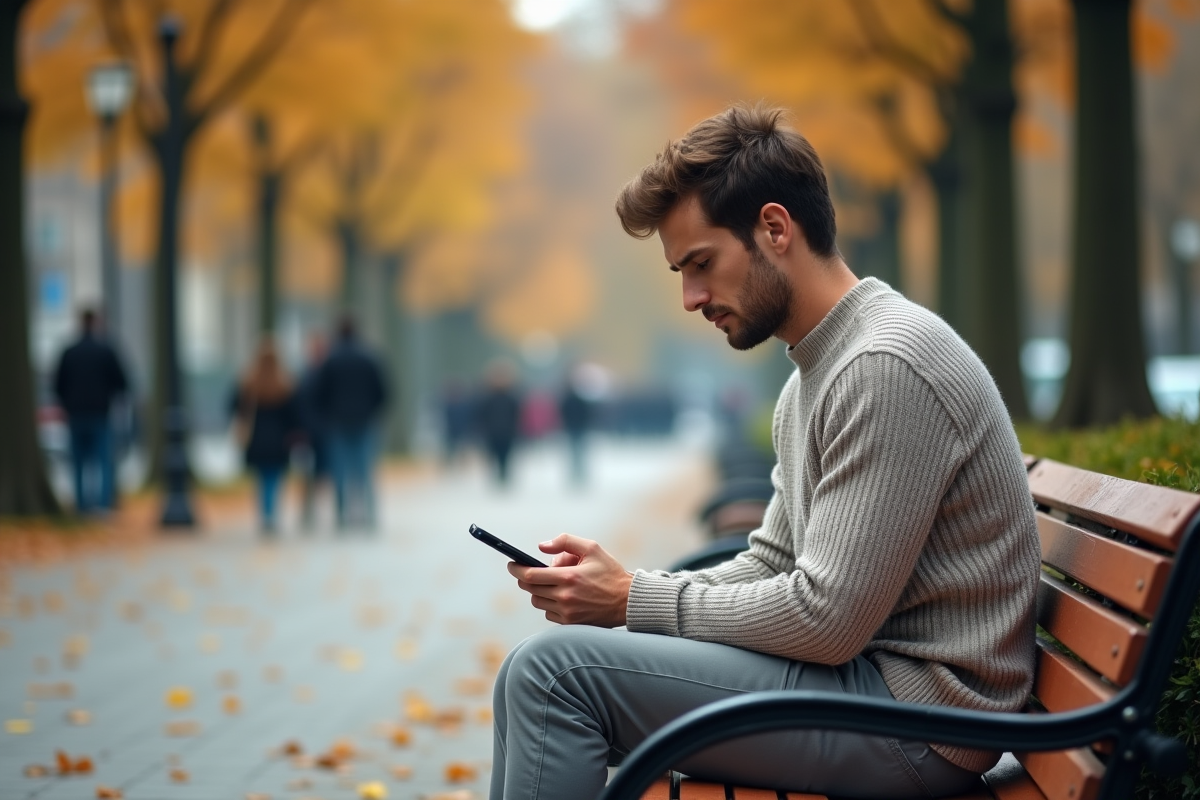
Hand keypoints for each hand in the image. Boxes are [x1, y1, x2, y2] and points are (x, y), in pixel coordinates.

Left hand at [507, 534, 631, 626]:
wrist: (627, 601)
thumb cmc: (609, 572)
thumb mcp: (592, 548)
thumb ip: (565, 542)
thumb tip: (541, 547)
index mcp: (569, 577)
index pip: (530, 575)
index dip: (517, 569)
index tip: (512, 565)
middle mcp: (565, 597)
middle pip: (530, 589)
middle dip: (526, 579)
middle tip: (530, 572)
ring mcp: (567, 613)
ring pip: (538, 601)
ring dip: (539, 591)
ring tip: (554, 583)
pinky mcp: (570, 624)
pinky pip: (548, 614)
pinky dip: (550, 604)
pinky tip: (563, 596)